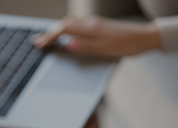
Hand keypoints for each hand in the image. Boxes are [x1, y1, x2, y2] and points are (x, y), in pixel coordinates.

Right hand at [33, 16, 161, 57]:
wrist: (144, 37)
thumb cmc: (126, 45)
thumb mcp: (105, 49)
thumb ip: (85, 47)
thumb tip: (69, 45)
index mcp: (90, 29)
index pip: (64, 31)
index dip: (50, 37)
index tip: (39, 43)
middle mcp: (90, 23)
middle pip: (64, 24)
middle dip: (49, 32)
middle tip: (38, 40)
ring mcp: (94, 23)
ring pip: (70, 23)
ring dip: (57, 29)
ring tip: (48, 37)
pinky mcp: (98, 25)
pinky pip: (77, 24)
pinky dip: (66, 28)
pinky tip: (66, 33)